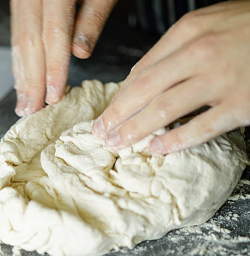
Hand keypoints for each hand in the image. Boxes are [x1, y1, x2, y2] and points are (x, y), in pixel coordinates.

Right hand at [11, 0, 117, 116]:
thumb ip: (93, 15)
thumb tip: (79, 52)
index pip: (52, 35)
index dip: (52, 68)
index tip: (53, 96)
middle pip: (29, 41)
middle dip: (30, 80)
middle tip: (30, 110)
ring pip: (18, 39)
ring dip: (21, 73)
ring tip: (23, 101)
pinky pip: (17, 31)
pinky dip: (20, 57)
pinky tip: (21, 75)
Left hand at [92, 1, 249, 153]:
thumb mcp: (209, 24)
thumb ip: (175, 48)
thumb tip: (140, 77)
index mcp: (188, 32)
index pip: (141, 70)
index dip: (119, 97)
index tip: (105, 114)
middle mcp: (200, 54)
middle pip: (145, 91)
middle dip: (118, 116)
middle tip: (101, 134)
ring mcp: (222, 79)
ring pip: (165, 110)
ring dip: (137, 130)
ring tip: (119, 144)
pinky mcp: (242, 103)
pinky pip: (202, 127)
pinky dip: (176, 141)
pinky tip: (158, 149)